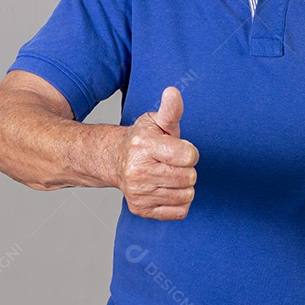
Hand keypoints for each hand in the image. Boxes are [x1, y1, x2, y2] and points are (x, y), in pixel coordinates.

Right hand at [115, 87, 198, 220]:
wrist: (114, 160)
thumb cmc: (142, 139)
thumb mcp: (156, 121)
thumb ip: (171, 109)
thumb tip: (173, 92)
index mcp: (143, 145)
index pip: (189, 157)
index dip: (189, 152)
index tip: (179, 149)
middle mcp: (137, 171)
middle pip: (189, 177)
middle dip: (186, 168)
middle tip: (171, 162)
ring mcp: (138, 193)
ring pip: (186, 195)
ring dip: (183, 185)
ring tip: (168, 174)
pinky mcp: (140, 209)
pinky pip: (179, 212)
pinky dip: (178, 202)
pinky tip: (166, 189)